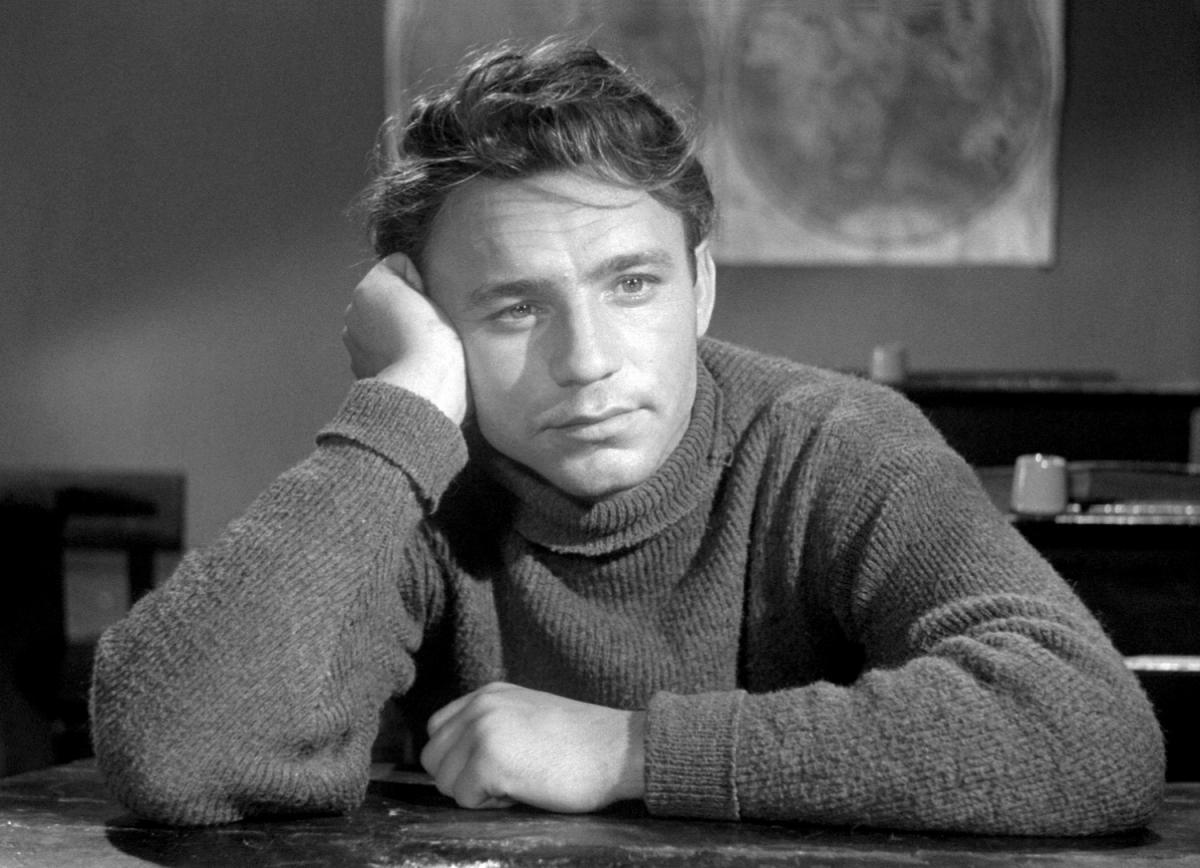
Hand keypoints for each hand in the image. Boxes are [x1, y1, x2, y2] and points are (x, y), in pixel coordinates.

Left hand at [342, 253, 468, 423]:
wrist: (422, 387)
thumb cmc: (430, 338)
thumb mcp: (424, 286)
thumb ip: (407, 273)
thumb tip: (406, 283)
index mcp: (367, 289)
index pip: (399, 269)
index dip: (418, 283)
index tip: (428, 303)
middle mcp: (352, 314)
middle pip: (386, 300)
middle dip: (402, 309)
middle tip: (425, 327)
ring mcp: (353, 346)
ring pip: (382, 328)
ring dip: (396, 334)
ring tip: (419, 348)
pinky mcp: (361, 372)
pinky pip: (380, 354)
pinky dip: (391, 357)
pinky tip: (408, 364)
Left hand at [420, 682, 645, 812]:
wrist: (619, 750)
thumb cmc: (580, 744)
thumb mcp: (526, 716)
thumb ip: (490, 725)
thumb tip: (455, 759)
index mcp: (488, 694)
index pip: (437, 730)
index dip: (459, 757)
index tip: (495, 765)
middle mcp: (480, 706)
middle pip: (434, 758)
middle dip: (463, 778)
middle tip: (508, 778)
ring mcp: (483, 732)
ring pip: (444, 781)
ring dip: (476, 792)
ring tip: (518, 782)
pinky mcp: (489, 762)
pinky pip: (465, 799)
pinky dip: (491, 805)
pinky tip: (524, 790)